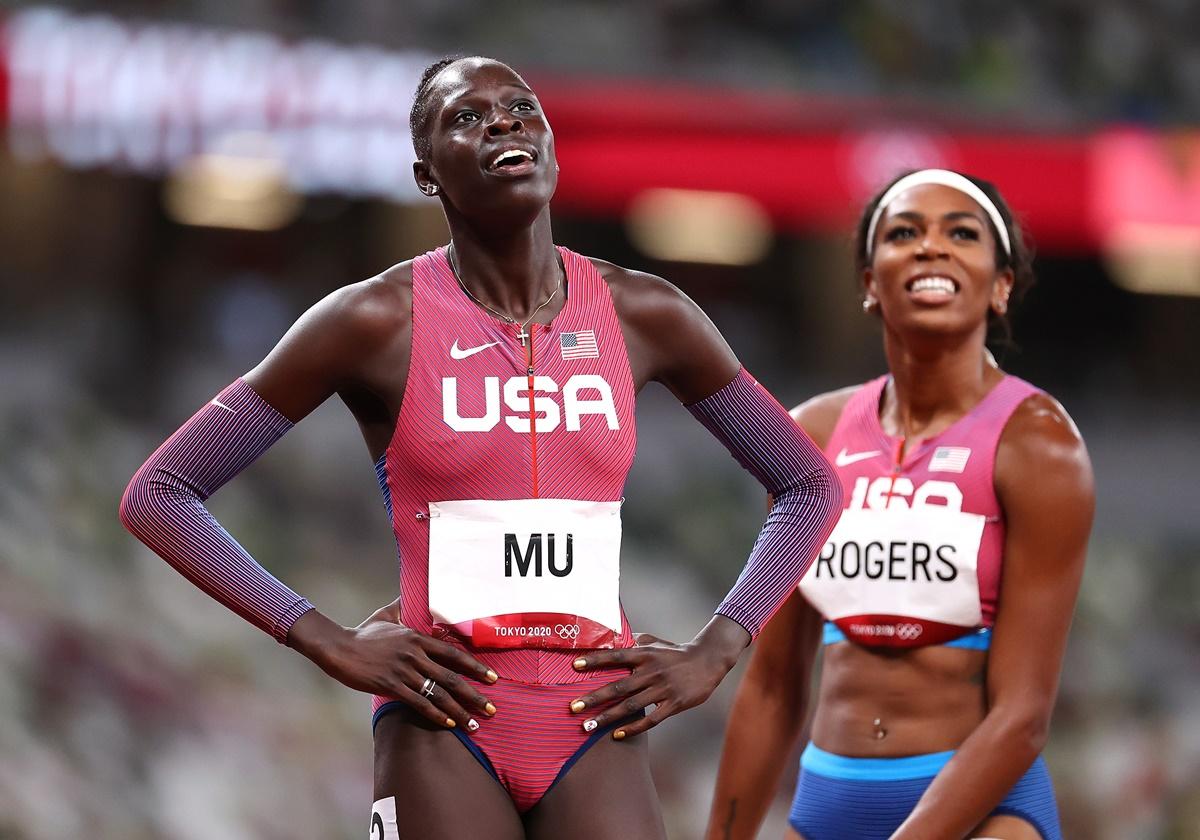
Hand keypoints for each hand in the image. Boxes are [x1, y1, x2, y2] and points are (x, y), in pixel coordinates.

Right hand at [287, 605, 498, 730]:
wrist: (338, 648)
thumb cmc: (363, 633)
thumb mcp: (387, 614)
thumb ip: (403, 605)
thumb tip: (411, 590)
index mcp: (418, 638)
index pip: (454, 653)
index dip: (475, 667)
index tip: (492, 678)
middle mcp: (415, 655)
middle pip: (452, 677)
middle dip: (475, 695)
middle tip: (492, 709)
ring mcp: (404, 671)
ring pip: (438, 694)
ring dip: (459, 710)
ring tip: (475, 724)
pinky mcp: (391, 686)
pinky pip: (419, 703)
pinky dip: (437, 715)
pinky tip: (450, 724)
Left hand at [567, 617, 749, 738]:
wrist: (708, 661)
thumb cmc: (675, 652)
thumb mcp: (655, 642)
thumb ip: (633, 641)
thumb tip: (611, 637)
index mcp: (645, 654)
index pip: (616, 655)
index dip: (595, 660)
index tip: (574, 665)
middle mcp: (652, 671)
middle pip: (619, 686)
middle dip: (594, 697)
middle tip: (573, 707)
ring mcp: (663, 689)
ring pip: (631, 706)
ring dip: (608, 717)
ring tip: (587, 726)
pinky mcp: (674, 704)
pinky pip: (651, 719)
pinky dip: (633, 728)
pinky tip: (616, 734)